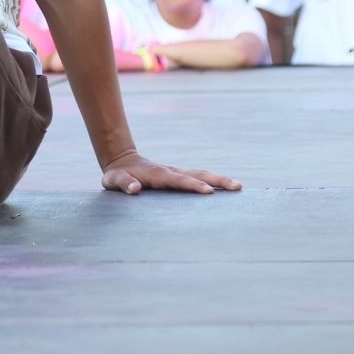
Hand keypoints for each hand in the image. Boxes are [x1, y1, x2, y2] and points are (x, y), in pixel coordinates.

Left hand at [100, 150, 239, 194]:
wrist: (123, 161)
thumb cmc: (118, 175)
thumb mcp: (114, 180)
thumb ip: (124, 184)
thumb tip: (136, 189)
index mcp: (159, 175)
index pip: (179, 181)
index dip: (192, 186)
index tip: (208, 192)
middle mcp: (172, 172)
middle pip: (198, 175)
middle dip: (217, 180)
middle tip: (236, 187)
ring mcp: (178, 173)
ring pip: (202, 175)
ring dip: (220, 180)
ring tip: (238, 187)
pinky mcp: (180, 176)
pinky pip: (200, 178)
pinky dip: (214, 182)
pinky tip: (227, 189)